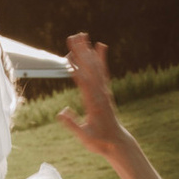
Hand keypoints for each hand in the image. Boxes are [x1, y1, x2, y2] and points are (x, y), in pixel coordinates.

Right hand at [59, 30, 124, 157]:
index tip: (68, 55)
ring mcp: (104, 91)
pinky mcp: (105, 91)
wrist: (117, 143)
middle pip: (89, 68)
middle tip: (74, 35)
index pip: (83, 82)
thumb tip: (61, 113)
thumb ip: (73, 125)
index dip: (76, 68)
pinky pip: (103, 71)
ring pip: (95, 66)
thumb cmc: (100, 142)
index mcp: (93, 103)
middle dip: (81, 52)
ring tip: (82, 35)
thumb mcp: (85, 137)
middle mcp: (100, 93)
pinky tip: (100, 45)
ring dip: (88, 50)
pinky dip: (101, 58)